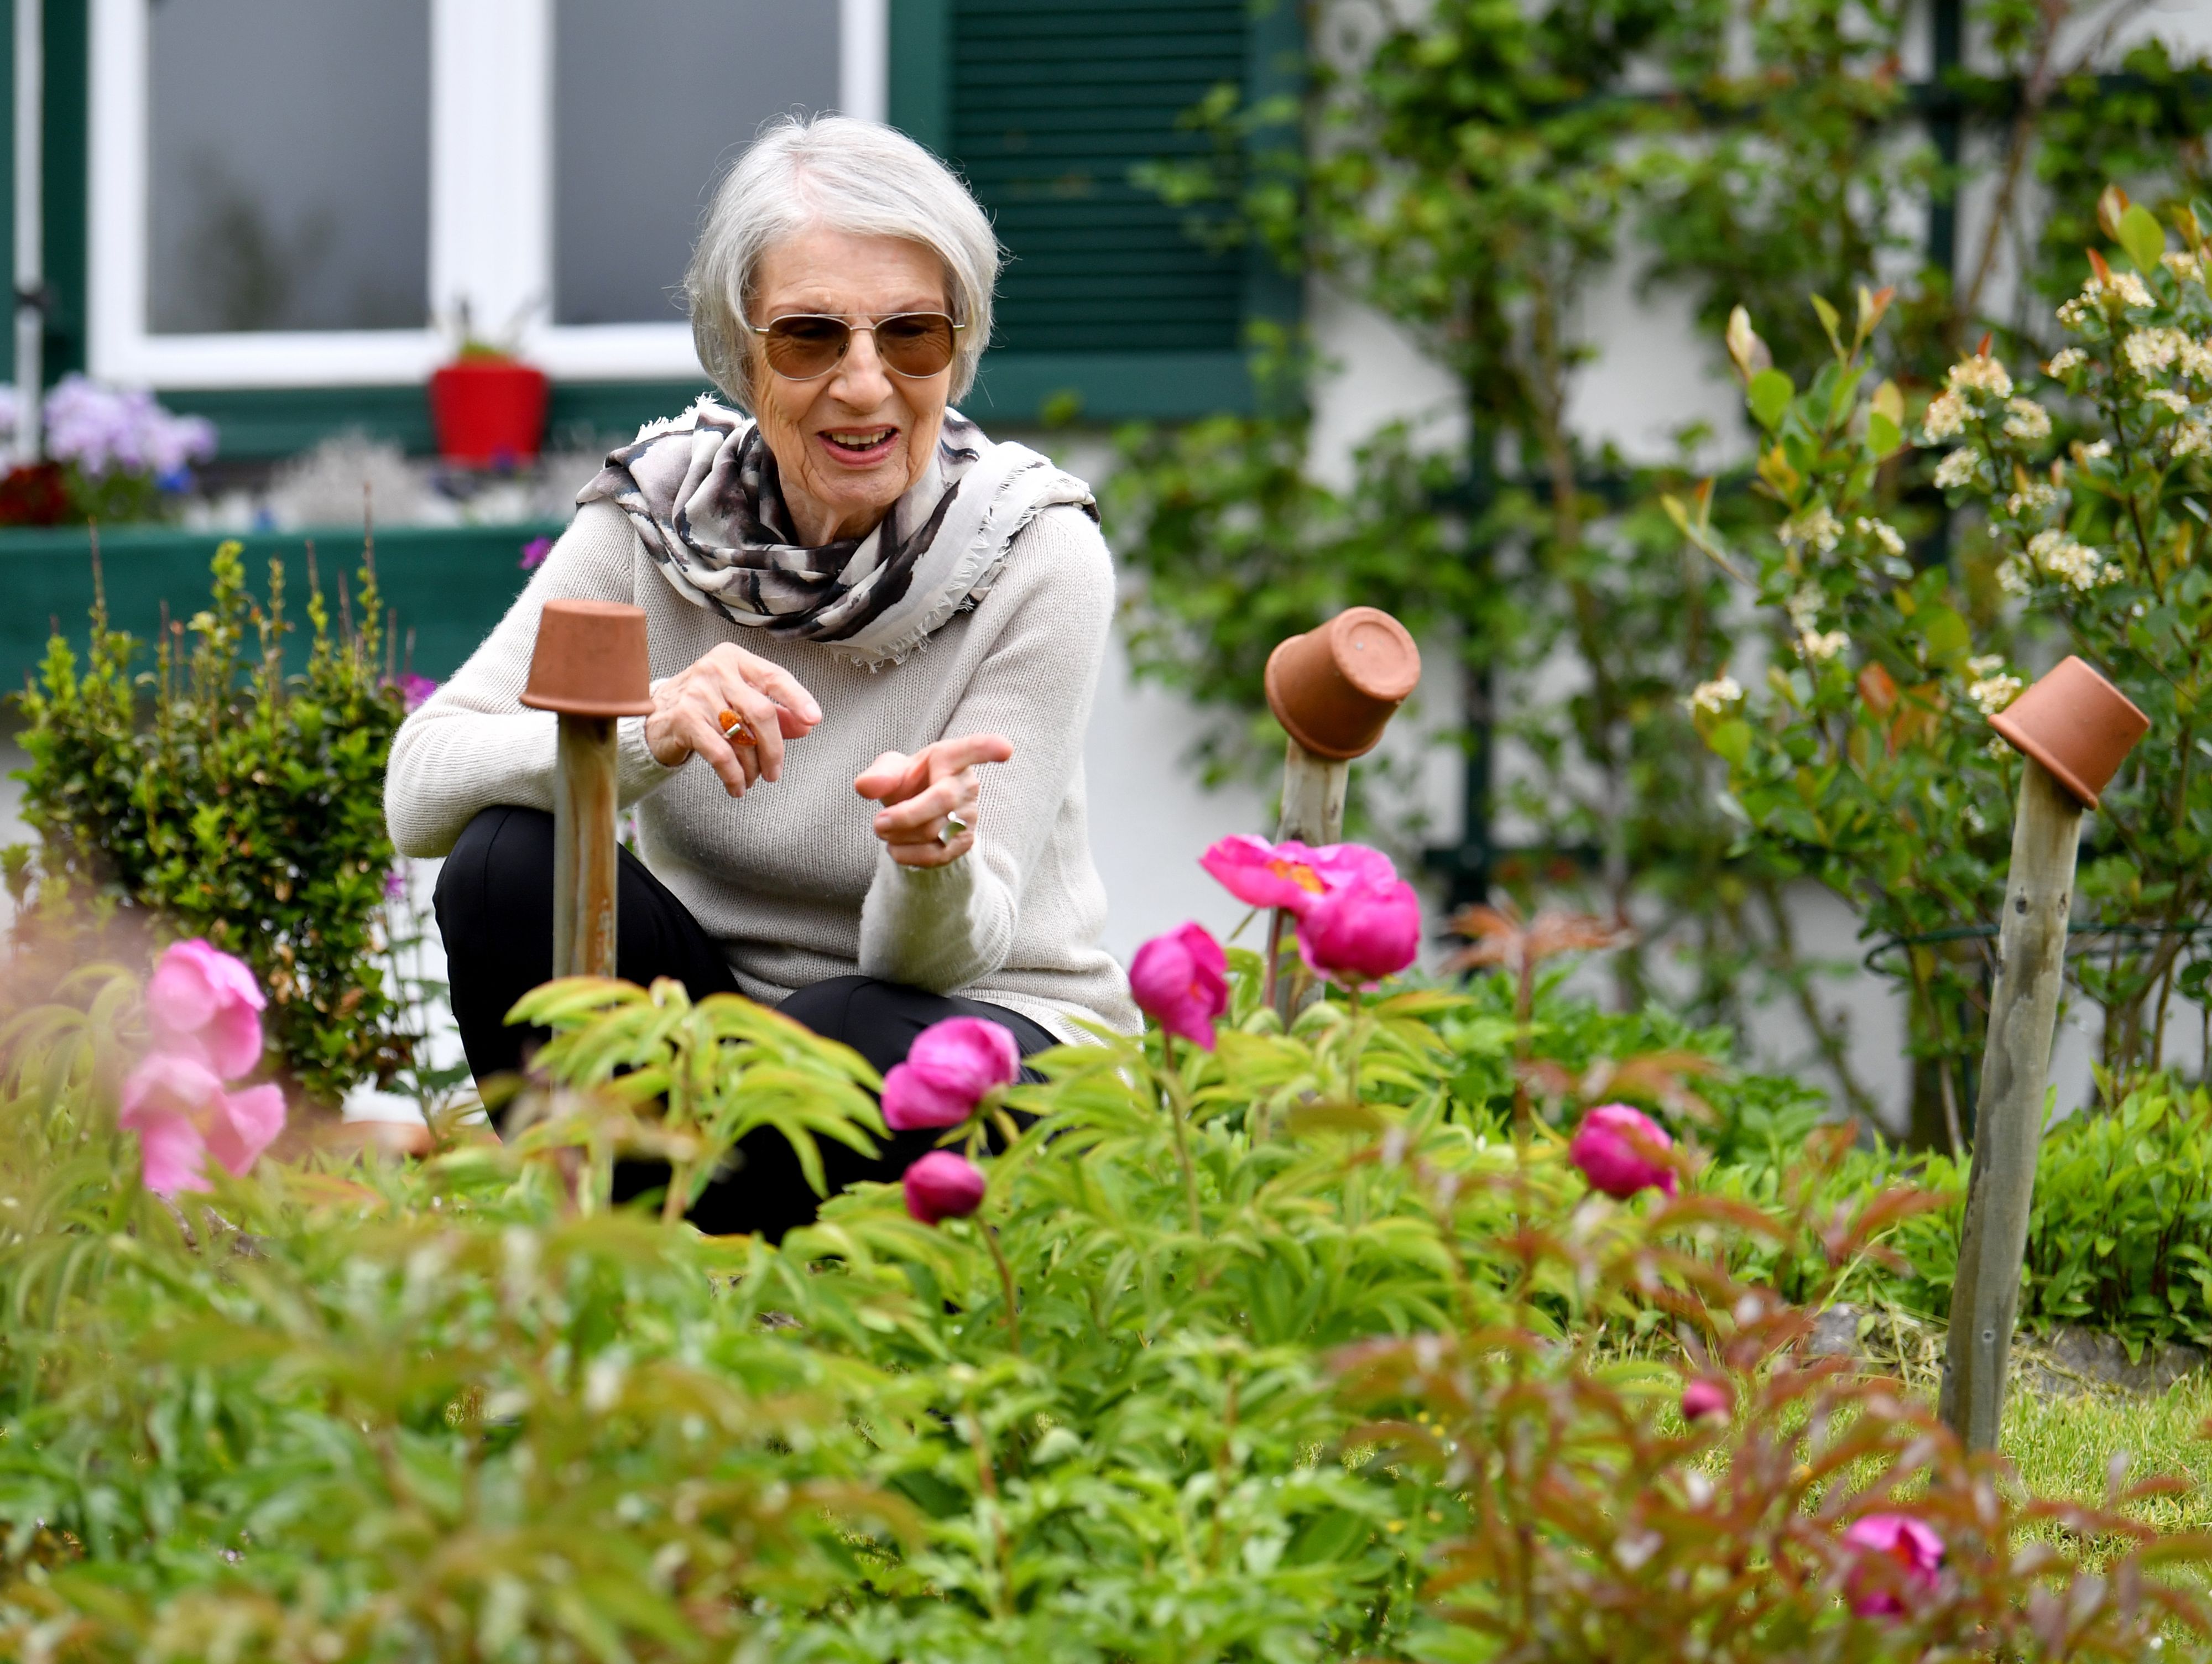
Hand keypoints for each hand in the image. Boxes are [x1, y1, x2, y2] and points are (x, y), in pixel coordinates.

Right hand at [643, 642, 821, 797]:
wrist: (656, 715)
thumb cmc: (706, 706)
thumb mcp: (740, 700)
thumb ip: (775, 711)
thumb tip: (807, 725)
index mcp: (734, 659)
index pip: (774, 676)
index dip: (798, 699)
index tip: (814, 719)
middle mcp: (716, 670)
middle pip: (762, 713)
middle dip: (774, 749)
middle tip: (775, 773)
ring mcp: (698, 692)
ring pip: (742, 737)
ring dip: (752, 768)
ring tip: (752, 780)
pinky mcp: (684, 718)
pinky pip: (720, 754)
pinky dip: (733, 776)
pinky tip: (737, 787)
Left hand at [854, 734, 1014, 867]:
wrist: (917, 816)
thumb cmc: (908, 783)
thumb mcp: (891, 771)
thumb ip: (878, 774)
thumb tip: (865, 786)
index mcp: (950, 758)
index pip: (972, 749)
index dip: (988, 748)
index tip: (1005, 749)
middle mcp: (965, 785)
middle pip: (942, 800)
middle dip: (906, 816)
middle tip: (878, 823)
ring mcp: (969, 815)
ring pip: (934, 831)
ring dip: (900, 835)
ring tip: (884, 830)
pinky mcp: (964, 842)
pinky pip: (935, 854)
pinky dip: (907, 855)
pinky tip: (896, 847)